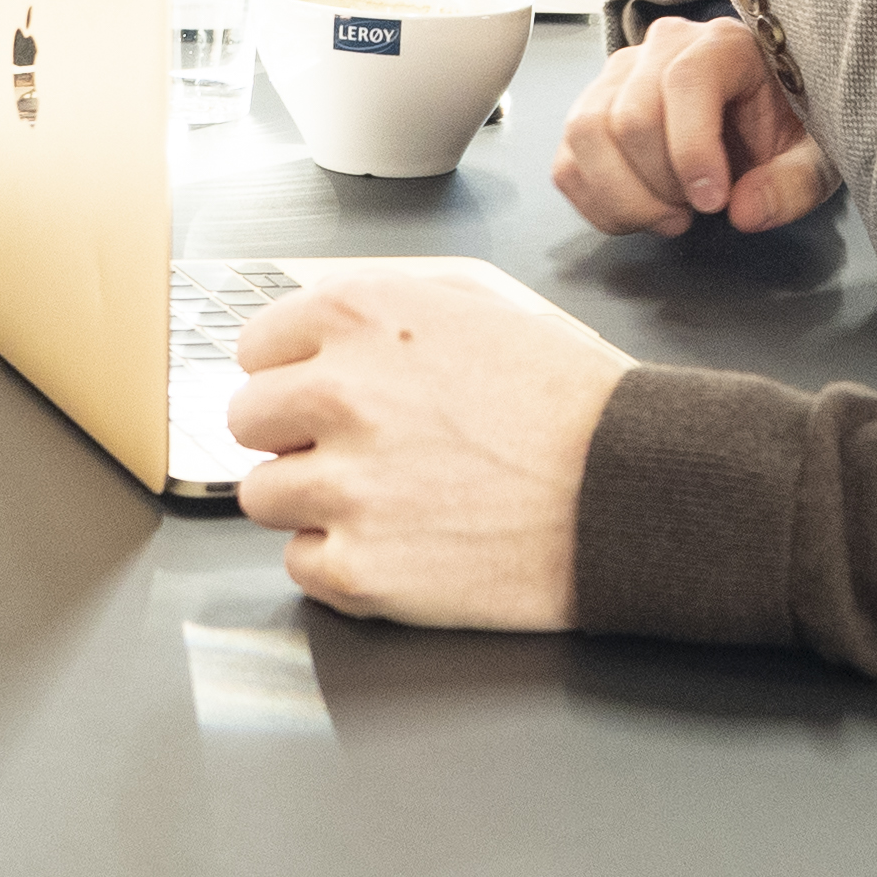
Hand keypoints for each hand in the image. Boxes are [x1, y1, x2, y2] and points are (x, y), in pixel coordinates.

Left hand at [226, 261, 629, 627]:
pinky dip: (339, 563)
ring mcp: (344, 486)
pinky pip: (300, 564)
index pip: (257, 344)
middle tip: (351, 449)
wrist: (630, 490)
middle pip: (247, 419)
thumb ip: (383, 313)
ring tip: (382, 499)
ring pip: (262, 494)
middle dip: (293, 434)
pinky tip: (397, 544)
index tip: (314, 391)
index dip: (291, 371)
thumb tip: (315, 335)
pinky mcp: (359, 568)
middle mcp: (340, 393)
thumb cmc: (570, 401)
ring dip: (310, 500)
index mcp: (363, 317)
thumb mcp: (477, 308)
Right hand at [551, 15, 833, 236]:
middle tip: (697, 212)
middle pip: (630, 115)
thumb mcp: (816, 154)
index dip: (691, 150)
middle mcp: (660, 47)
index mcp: (723, 44)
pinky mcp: (591, 110)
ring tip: (668, 214)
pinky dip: (597, 203)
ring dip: (624, 195)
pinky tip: (639, 212)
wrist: (762, 113)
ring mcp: (617, 76)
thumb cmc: (789, 124)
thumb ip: (793, 183)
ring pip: (585, 134)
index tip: (713, 203)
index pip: (685, 81)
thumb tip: (746, 211)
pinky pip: (567, 161)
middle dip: (661, 185)